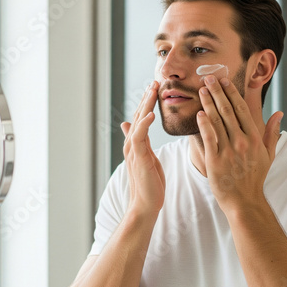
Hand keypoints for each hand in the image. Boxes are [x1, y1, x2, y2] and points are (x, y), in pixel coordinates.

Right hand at [121, 81, 165, 214]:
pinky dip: (144, 124)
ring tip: (153, 90)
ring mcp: (134, 150)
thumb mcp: (146, 158)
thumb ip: (140, 142)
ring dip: (145, 105)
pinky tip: (151, 114)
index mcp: (138, 143)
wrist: (146, 205)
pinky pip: (139, 137)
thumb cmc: (150, 184)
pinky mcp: (138, 158)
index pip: (143, 117)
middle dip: (147, 98)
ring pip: (139, 121)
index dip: (148, 102)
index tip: (156, 88)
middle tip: (154, 81)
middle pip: (140, 115)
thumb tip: (130, 126)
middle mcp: (133, 144)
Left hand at [196, 75, 282, 213]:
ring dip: (208, 103)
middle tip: (208, 78)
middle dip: (217, 92)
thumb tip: (279, 113)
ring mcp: (228, 151)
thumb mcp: (268, 155)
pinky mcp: (215, 160)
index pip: (242, 110)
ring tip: (201, 90)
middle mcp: (242, 142)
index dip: (232, 93)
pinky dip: (204, 124)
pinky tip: (199, 113)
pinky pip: (209, 138)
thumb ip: (272, 132)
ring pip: (217, 121)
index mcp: (254, 138)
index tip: (224, 81)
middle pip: (228, 111)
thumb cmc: (254, 178)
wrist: (244, 200)